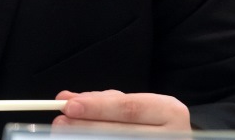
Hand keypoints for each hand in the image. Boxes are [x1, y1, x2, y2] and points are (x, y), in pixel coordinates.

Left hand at [51, 89, 189, 129]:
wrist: (174, 138)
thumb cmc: (152, 121)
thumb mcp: (134, 104)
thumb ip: (103, 101)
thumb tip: (66, 98)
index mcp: (169, 112)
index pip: (129, 108)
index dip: (98, 108)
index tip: (70, 106)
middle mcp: (172, 134)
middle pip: (121, 132)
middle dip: (86, 127)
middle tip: (60, 123)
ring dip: (87, 139)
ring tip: (64, 134)